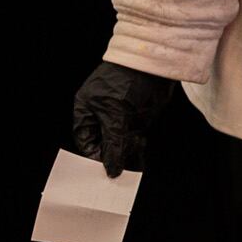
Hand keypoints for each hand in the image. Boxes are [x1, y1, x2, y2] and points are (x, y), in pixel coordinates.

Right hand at [70, 59, 178, 178]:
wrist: (155, 64)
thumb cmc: (127, 82)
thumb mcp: (116, 118)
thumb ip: (114, 146)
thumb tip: (111, 170)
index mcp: (86, 108)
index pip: (86, 139)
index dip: (93, 156)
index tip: (102, 172)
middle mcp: (101, 112)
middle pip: (103, 141)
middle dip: (110, 158)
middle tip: (117, 177)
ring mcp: (119, 113)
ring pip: (119, 141)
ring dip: (125, 155)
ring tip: (130, 172)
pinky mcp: (136, 115)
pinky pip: (132, 137)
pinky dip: (136, 149)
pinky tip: (139, 162)